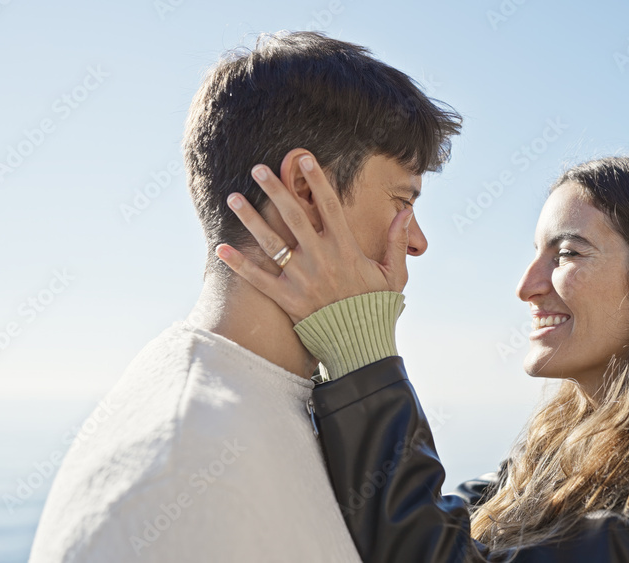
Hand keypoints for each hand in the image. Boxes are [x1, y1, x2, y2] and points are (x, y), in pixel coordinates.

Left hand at [215, 154, 413, 323]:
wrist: (360, 346)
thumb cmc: (378, 308)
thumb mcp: (394, 274)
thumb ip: (397, 241)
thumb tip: (407, 211)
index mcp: (346, 249)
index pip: (329, 206)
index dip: (317, 180)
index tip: (305, 158)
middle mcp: (321, 259)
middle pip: (294, 216)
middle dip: (276, 189)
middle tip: (258, 168)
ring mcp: (302, 279)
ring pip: (271, 243)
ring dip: (251, 219)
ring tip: (234, 197)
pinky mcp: (287, 299)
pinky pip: (259, 279)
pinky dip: (239, 265)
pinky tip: (221, 248)